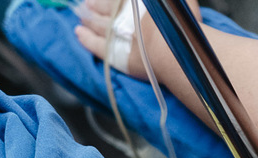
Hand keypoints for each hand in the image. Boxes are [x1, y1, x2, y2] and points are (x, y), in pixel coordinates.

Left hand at [74, 0, 201, 80]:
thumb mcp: (178, 4)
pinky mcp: (111, 52)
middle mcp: (120, 13)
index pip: (115, 0)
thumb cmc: (176, 25)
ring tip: (81, 15)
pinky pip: (93, 43)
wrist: (169, 50)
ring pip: (95, 22)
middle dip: (94, 4)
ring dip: (87, 17)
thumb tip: (167, 3)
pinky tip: (79, 32)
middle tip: (87, 4)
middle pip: (103, 6)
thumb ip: (170, 3)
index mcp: (133, 2)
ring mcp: (113, 32)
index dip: (106, 0)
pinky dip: (85, 37)